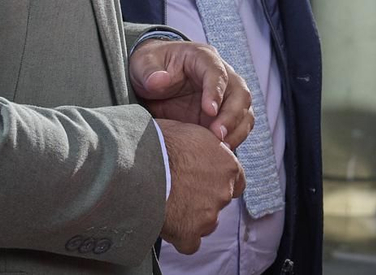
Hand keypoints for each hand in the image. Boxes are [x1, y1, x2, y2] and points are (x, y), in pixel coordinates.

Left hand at [131, 39, 254, 148]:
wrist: (151, 79)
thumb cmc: (150, 67)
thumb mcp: (143, 64)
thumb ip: (150, 71)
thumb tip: (159, 80)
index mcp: (202, 58)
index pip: (217, 72)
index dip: (216, 91)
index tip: (210, 110)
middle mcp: (221, 75)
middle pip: (239, 93)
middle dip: (232, 115)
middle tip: (217, 134)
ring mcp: (225, 96)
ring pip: (244, 111)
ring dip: (236, 130)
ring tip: (222, 148)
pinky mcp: (223, 115)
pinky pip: (238, 126)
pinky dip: (234, 138)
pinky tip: (221, 151)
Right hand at [157, 119, 244, 254]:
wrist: (139, 163)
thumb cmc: (160, 141)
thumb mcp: (189, 131)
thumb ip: (203, 146)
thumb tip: (198, 147)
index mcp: (227, 164)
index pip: (236, 180)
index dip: (218, 182)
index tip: (205, 181)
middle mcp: (223, 190)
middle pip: (219, 202)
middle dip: (203, 199)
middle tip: (181, 191)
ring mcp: (208, 214)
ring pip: (206, 223)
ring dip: (193, 219)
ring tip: (170, 207)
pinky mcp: (189, 232)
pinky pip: (190, 244)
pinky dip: (181, 238)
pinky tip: (167, 226)